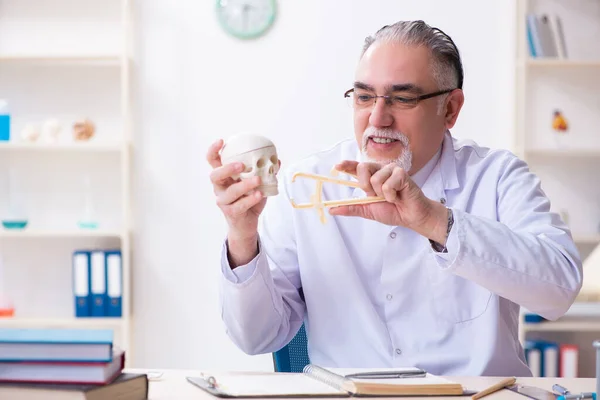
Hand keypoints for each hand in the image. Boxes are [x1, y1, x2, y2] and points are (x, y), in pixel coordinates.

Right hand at [207, 139, 270, 265]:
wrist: (246, 224)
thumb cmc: (249, 200)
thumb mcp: (258, 184)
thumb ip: (264, 172)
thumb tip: (276, 160)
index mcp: (224, 177)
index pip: (213, 162)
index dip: (213, 151)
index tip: (221, 141)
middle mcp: (220, 188)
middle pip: (215, 175)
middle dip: (227, 168)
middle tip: (241, 165)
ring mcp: (223, 201)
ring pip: (230, 191)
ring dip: (244, 184)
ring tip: (258, 180)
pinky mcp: (231, 212)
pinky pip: (239, 205)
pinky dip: (250, 199)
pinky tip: (259, 194)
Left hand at [330, 161, 448, 244]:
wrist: (410, 217)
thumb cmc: (393, 211)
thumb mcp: (368, 210)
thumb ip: (351, 208)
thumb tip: (331, 209)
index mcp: (371, 178)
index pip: (356, 168)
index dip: (346, 165)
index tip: (337, 167)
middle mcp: (380, 171)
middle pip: (362, 168)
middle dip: (366, 186)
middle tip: (377, 196)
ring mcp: (391, 170)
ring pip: (375, 178)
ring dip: (381, 194)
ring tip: (391, 197)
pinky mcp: (401, 173)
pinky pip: (388, 184)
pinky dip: (391, 195)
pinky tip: (398, 196)